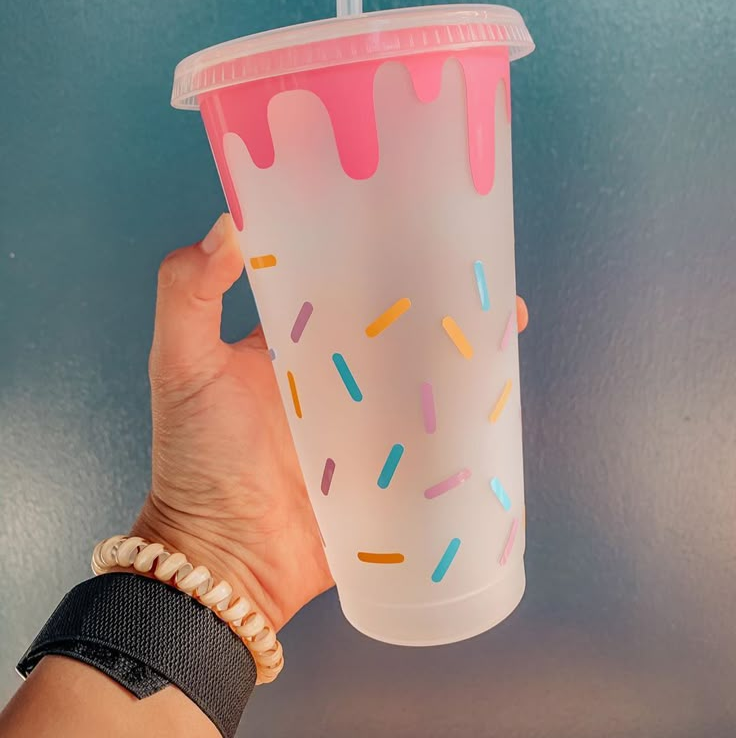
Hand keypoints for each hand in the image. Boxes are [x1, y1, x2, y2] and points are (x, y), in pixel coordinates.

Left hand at [133, 214, 528, 631]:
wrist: (226, 564)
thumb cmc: (200, 459)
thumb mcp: (183, 366)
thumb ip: (189, 296)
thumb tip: (228, 223)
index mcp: (292, 345)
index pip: (339, 287)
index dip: (373, 257)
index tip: (413, 223)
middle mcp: (334, 378)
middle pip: (392, 328)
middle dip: (434, 300)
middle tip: (480, 271)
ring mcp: (368, 424)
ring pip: (422, 377)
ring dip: (460, 352)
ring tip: (506, 321)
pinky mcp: (392, 469)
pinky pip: (436, 435)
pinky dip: (467, 415)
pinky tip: (500, 391)